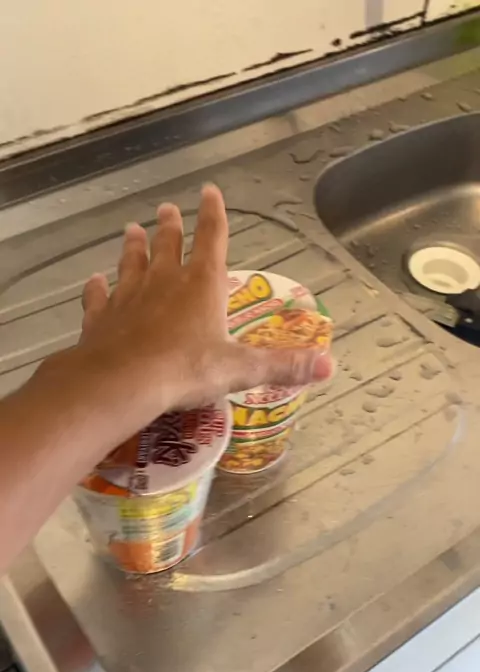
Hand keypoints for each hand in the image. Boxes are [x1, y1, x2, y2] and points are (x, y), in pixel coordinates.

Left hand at [74, 184, 331, 441]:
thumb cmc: (185, 369)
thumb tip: (329, 365)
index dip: (213, 214)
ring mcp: (129, 296)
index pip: (212, 239)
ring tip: (132, 229)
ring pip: (132, 263)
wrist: (122, 381)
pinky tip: (92, 281)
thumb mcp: (240, 369)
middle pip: (169, 245)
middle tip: (166, 208)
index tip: (209, 191)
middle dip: (171, 226)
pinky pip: (99, 297)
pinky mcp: (101, 316)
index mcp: (202, 285)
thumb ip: (282, 365)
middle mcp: (165, 281)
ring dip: (134, 247)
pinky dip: (96, 288)